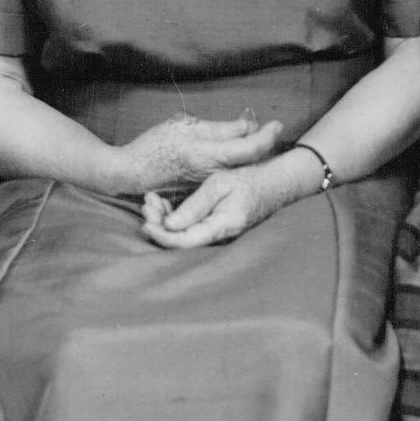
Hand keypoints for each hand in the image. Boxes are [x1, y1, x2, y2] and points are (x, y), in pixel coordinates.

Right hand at [113, 111, 284, 195]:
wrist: (129, 174)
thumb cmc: (154, 146)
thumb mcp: (186, 126)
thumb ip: (221, 129)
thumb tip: (249, 125)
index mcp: (210, 154)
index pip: (252, 147)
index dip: (268, 135)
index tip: (277, 124)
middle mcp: (215, 173)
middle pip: (251, 160)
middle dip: (263, 143)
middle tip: (269, 129)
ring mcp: (210, 184)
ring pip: (241, 167)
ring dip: (250, 153)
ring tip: (253, 137)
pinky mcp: (204, 190)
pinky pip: (228, 175)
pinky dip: (236, 163)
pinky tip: (235, 152)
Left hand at [141, 152, 308, 249]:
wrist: (273, 182)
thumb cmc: (249, 179)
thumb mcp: (219, 185)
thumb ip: (195, 206)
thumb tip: (170, 225)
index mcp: (221, 226)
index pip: (185, 242)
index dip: (162, 236)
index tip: (145, 223)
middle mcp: (218, 235)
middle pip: (180, 241)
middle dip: (159, 225)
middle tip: (147, 203)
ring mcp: (217, 232)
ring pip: (183, 235)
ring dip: (163, 219)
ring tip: (151, 200)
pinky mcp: (214, 226)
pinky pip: (190, 228)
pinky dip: (174, 217)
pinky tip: (165, 203)